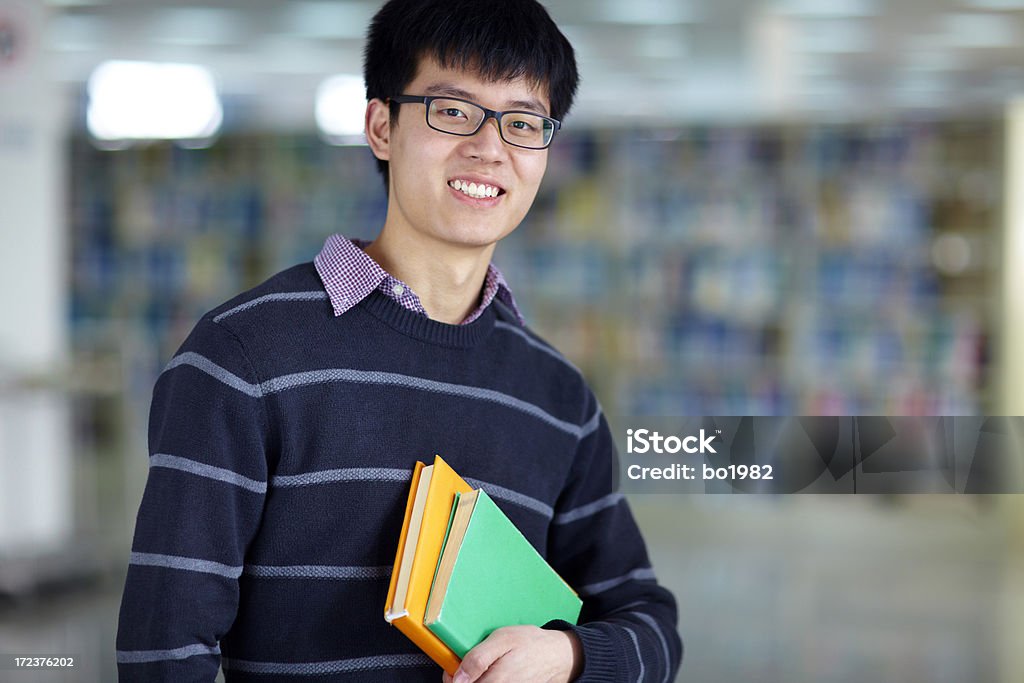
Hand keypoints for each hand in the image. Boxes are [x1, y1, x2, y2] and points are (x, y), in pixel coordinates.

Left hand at [441, 625, 581, 682]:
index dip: (452, 679)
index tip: (453, 669)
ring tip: (486, 669)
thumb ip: (477, 658)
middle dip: (466, 680)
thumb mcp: (502, 639)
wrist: (559, 656)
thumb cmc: (532, 644)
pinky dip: (490, 681)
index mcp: (495, 682)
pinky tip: (495, 674)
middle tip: (468, 667)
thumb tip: (457, 678)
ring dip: (479, 680)